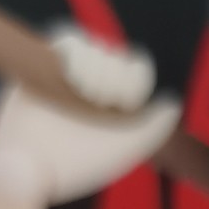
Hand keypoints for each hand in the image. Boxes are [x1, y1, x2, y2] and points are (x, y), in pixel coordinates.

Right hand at [0, 27, 180, 206]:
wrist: (35, 170)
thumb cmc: (77, 164)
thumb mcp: (123, 148)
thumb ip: (153, 128)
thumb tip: (173, 103)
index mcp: (113, 96)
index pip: (136, 67)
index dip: (134, 82)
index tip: (123, 107)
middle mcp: (90, 80)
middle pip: (116, 55)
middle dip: (112, 83)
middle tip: (94, 107)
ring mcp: (65, 69)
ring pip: (94, 46)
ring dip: (94, 72)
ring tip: (78, 99)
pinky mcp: (39, 62)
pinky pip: (67, 37)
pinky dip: (75, 57)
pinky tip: (69, 81)